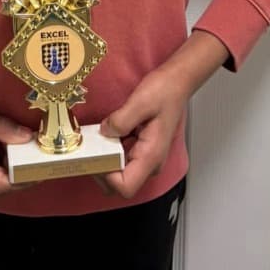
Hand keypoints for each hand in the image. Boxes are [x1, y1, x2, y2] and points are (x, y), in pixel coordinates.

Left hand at [97, 68, 189, 198]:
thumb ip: (121, 120)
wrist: (177, 82)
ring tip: (96, 141)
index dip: (107, 177)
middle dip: (102, 170)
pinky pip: (122, 159)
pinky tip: (106, 136)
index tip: (97, 156)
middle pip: (120, 184)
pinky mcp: (142, 149)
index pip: (126, 187)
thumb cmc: (165, 92)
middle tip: (91, 149)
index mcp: (151, 156)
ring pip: (120, 173)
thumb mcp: (141, 102)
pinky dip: (111, 152)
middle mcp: (150, 162)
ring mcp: (146, 157)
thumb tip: (104, 132)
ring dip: (105, 160)